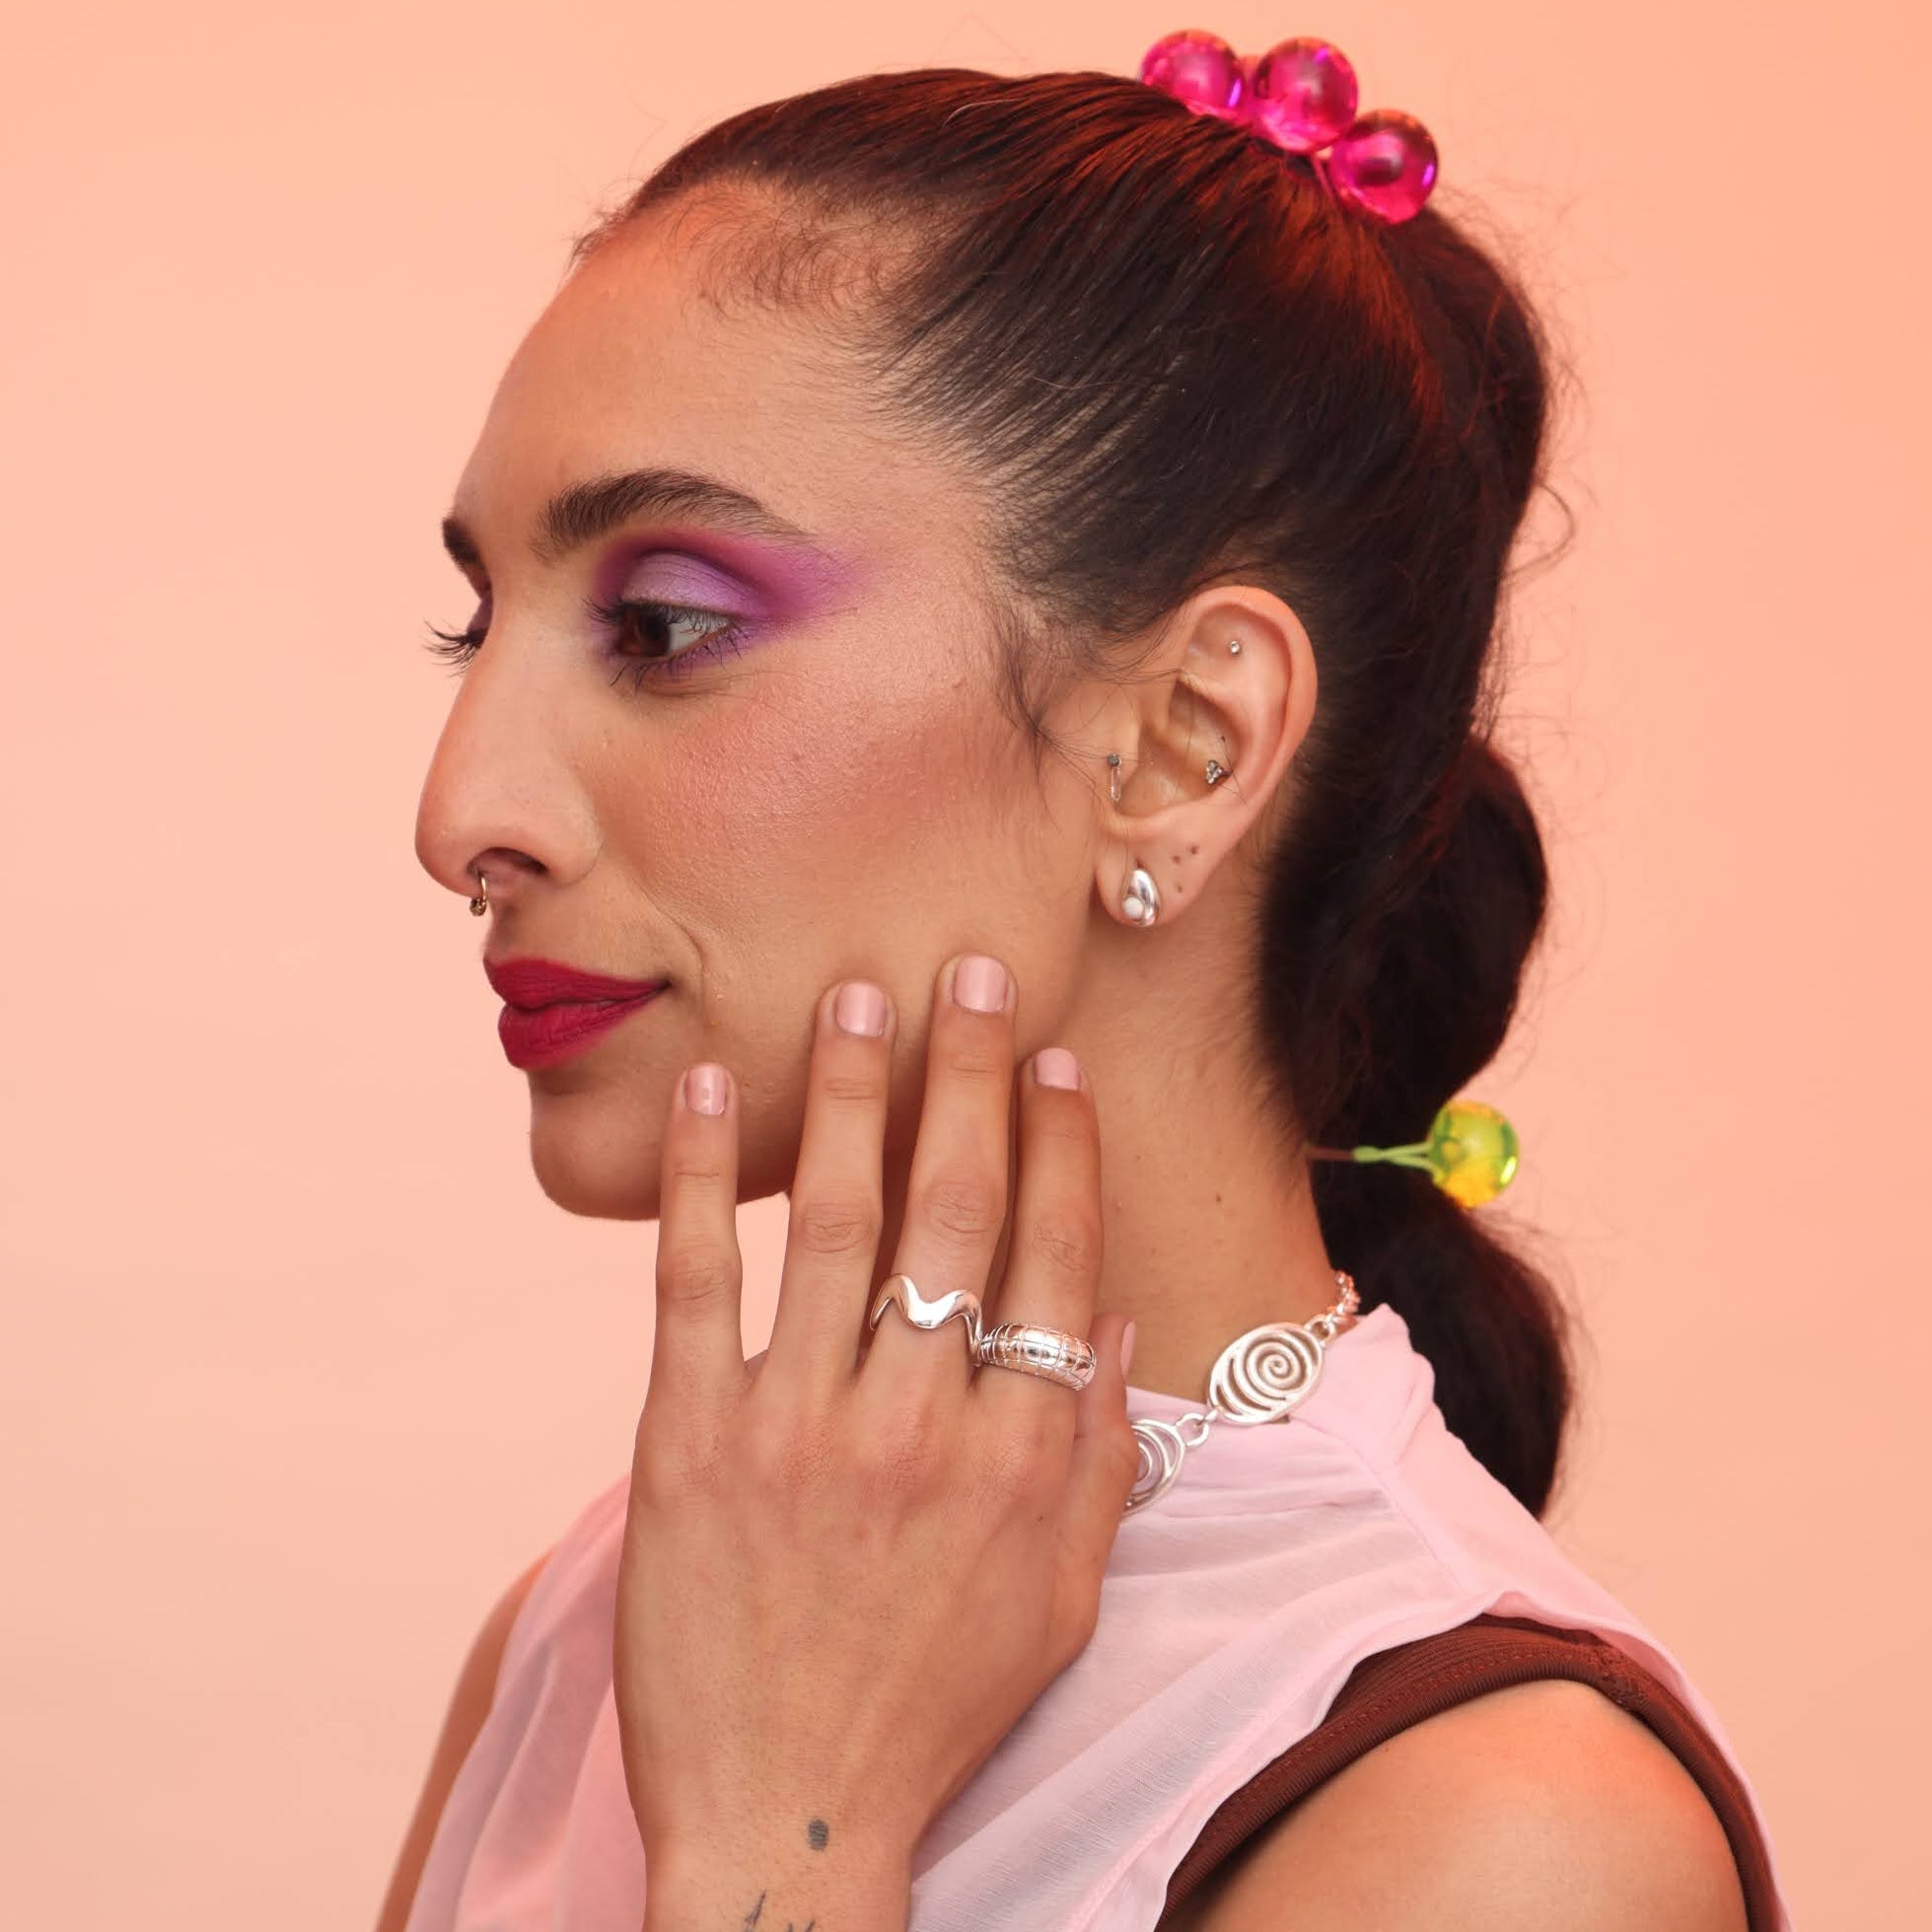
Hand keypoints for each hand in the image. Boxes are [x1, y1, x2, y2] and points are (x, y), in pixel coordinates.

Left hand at [616, 954, 1138, 1930]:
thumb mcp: (1059, 1601)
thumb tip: (1104, 1320)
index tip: (1056, 1059)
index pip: (1053, 1255)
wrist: (785, 1826)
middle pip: (956, 1209)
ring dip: (851, 1094)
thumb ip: (1095, 1460)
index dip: (1058, 1143)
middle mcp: (922, 1423)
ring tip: (856, 997)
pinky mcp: (690, 1442)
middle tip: (970, 971)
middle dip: (969, 1073)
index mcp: (1022, 1458)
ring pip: (837, 1220)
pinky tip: (718, 1088)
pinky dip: (709, 1177)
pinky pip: (699, 1282)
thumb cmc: (931, 1711)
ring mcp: (801, 1426)